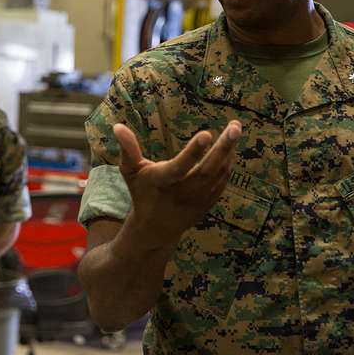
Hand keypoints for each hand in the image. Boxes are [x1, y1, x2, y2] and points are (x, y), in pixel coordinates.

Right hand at [114, 120, 240, 247]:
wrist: (155, 229)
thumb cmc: (141, 193)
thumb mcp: (130, 172)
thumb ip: (128, 149)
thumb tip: (118, 125)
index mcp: (160, 183)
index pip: (179, 168)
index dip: (192, 152)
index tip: (206, 133)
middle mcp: (181, 193)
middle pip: (207, 171)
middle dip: (223, 148)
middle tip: (235, 127)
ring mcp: (197, 201)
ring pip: (218, 175)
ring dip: (229, 152)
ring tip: (235, 130)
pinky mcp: (207, 204)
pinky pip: (222, 182)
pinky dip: (228, 165)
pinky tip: (231, 148)